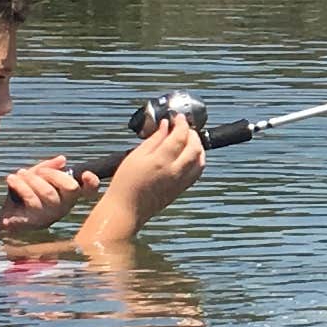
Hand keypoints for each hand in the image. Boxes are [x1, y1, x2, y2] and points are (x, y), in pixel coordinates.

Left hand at [0, 154, 92, 238]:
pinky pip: (31, 201)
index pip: (89, 191)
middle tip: (36, 171)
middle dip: (52, 174)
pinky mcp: (36, 221)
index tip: (86, 174)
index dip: (92, 183)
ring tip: (15, 175)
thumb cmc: (25, 194)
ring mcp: (51, 215)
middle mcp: (64, 206)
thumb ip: (48, 167)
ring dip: (30, 179)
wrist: (6, 215)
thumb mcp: (36, 177)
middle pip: (70, 187)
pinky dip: (20, 187)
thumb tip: (62, 159)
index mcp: (68, 195)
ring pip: (48, 192)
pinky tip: (12, 181)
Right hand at [80, 113, 206, 253]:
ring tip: (189, 139)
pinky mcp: (181, 190)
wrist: (127, 210)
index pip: (180, 136)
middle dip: (192, 133)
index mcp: (161, 161)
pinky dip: (197, 159)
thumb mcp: (135, 156)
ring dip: (198, 146)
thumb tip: (165, 126)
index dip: (182, 124)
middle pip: (195, 147)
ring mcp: (180, 182)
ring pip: (200, 160)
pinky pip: (197, 172)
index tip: (179, 117)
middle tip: (184, 126)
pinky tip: (189, 155)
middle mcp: (175, 171)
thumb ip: (154, 139)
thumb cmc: (125, 183)